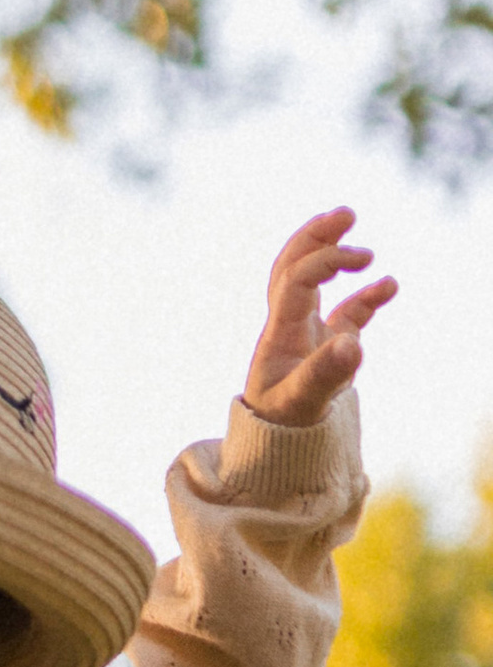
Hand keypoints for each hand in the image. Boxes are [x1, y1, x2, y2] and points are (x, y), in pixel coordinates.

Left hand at [243, 209, 394, 427]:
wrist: (277, 452)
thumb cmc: (281, 427)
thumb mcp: (300, 403)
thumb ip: (324, 375)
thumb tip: (352, 344)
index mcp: (279, 332)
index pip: (294, 280)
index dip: (324, 261)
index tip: (361, 258)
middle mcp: (288, 327)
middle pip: (291, 267)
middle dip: (315, 237)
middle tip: (345, 213)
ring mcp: (307, 336)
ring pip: (310, 283)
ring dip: (329, 252)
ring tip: (351, 222)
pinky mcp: (325, 350)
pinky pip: (344, 315)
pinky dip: (364, 298)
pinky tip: (389, 285)